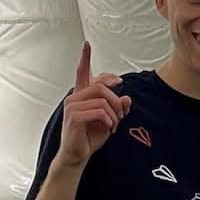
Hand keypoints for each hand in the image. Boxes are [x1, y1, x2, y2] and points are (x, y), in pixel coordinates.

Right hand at [54, 41, 132, 169]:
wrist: (78, 155)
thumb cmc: (90, 138)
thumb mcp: (109, 121)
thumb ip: (118, 109)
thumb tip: (127, 97)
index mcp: (81, 96)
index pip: (83, 72)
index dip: (85, 58)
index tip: (86, 44)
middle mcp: (74, 97)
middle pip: (101, 87)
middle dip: (116, 102)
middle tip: (120, 116)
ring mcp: (72, 106)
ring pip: (103, 100)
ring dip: (114, 114)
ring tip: (114, 125)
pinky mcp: (74, 116)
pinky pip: (100, 111)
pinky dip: (110, 120)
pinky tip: (109, 129)